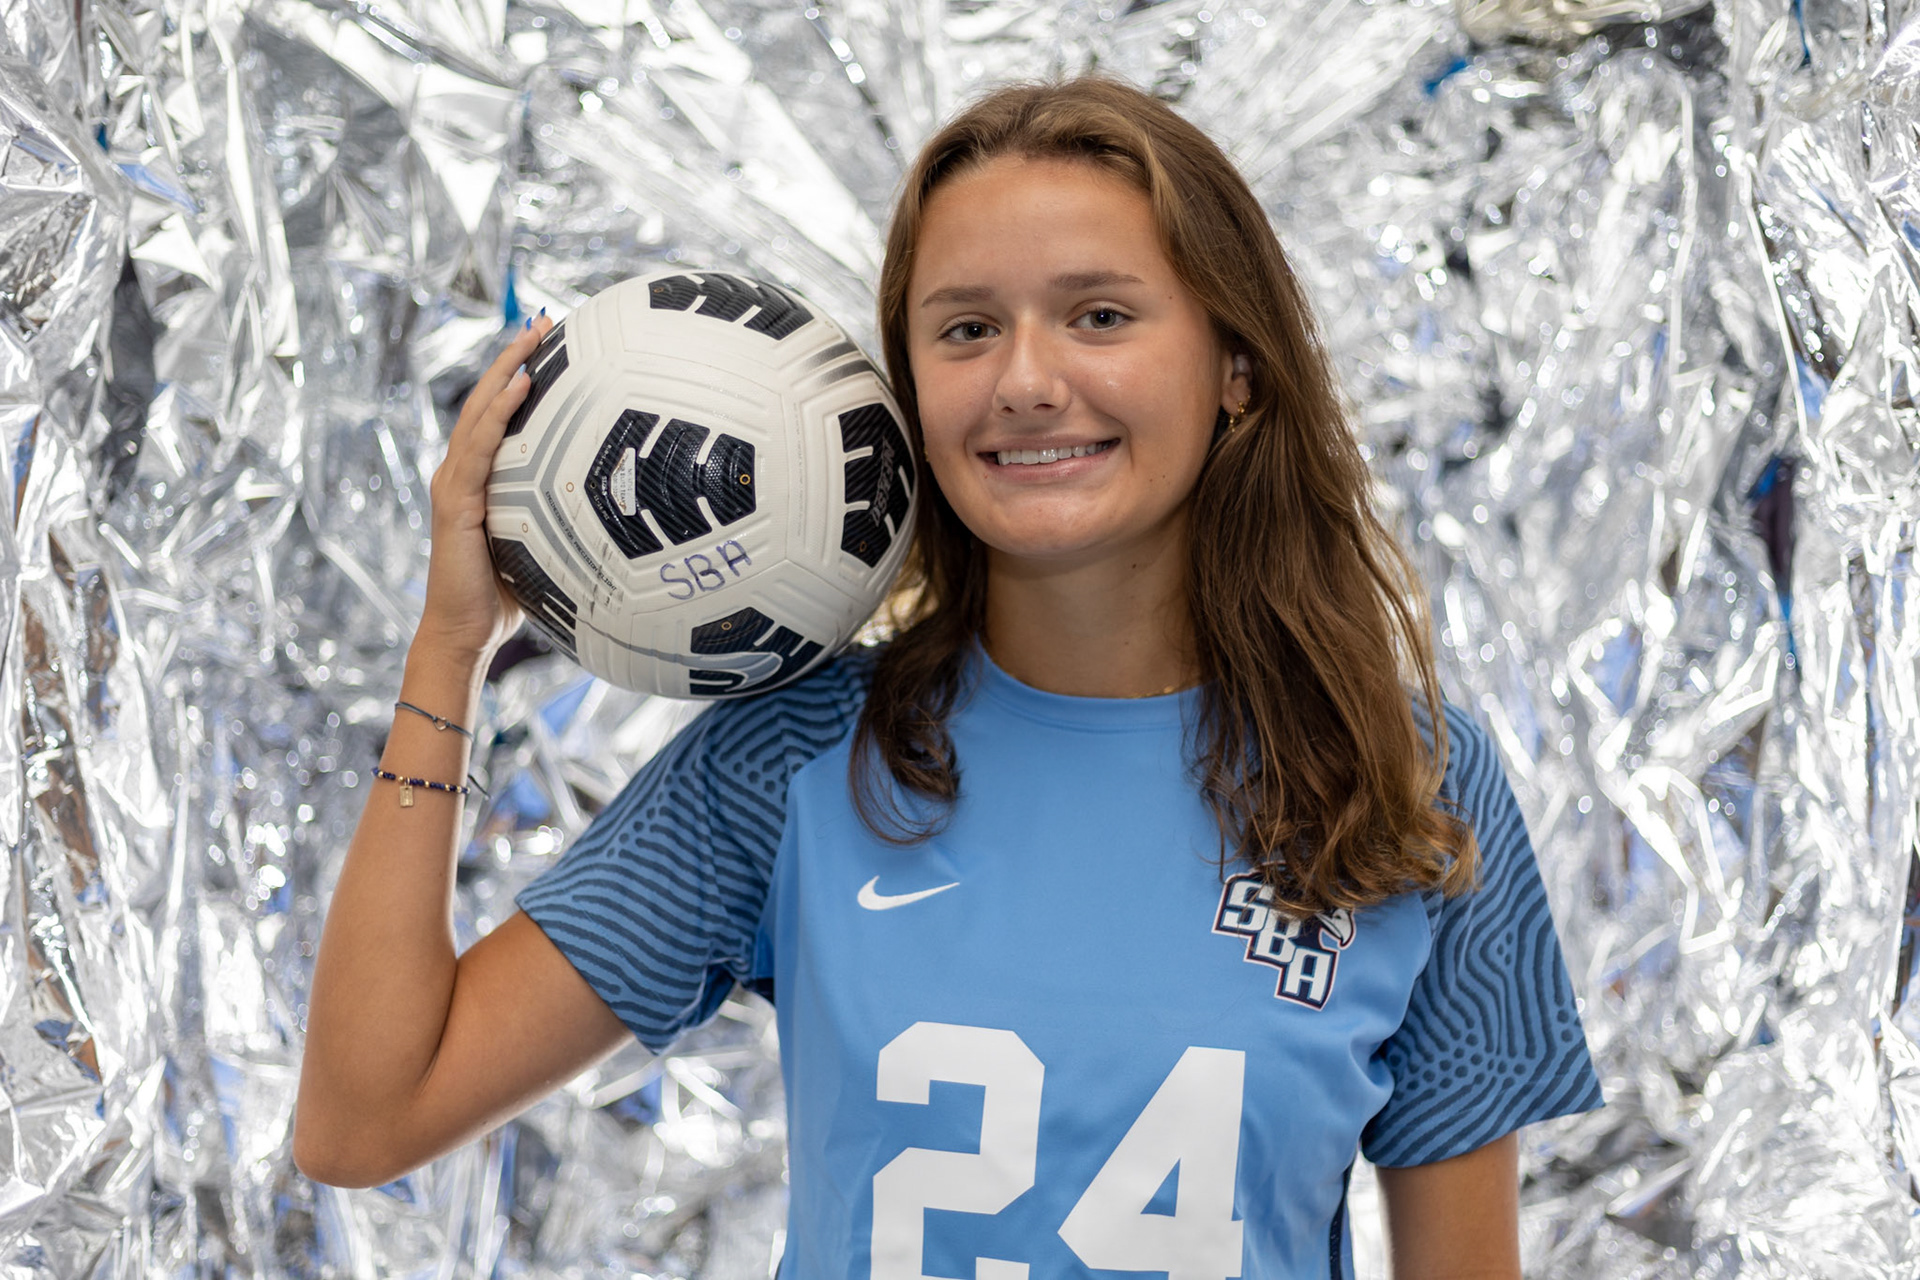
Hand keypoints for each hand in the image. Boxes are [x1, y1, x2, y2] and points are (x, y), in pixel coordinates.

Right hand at [415, 314, 555, 665]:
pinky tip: (522, 385)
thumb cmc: (505, 596)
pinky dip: (500, 413)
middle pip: (485, 400)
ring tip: (533, 336)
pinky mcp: (455, 502)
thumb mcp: (539, 543)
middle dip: (513, 356)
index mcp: (479, 479)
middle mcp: (461, 472)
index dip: (517, 375)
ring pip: (479, 413)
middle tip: (542, 320)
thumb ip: (560, 517)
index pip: (497, 415)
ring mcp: (454, 484)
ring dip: (506, 369)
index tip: (548, 343)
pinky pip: (480, 447)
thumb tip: (615, 505)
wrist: (466, 634)